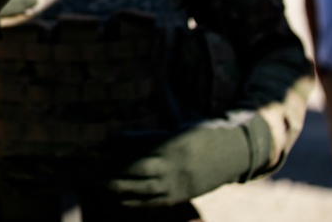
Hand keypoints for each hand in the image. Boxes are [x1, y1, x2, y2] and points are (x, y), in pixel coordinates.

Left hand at [104, 115, 272, 206]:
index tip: (101, 156)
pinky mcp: (184, 195)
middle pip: (142, 176)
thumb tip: (113, 139)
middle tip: (97, 177)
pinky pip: (158, 202)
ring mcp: (182, 184)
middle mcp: (177, 169)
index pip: (141, 156)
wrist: (233, 152)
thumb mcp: (172, 130)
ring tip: (105, 188)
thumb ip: (144, 138)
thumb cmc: (198, 135)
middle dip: (119, 178)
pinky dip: (138, 202)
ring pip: (148, 192)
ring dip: (125, 191)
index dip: (120, 159)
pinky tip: (122, 200)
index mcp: (173, 148)